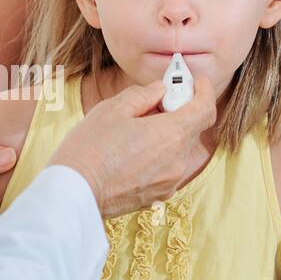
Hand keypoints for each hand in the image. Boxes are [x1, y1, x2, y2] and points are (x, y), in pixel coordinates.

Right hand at [47, 75, 216, 218]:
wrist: (74, 192)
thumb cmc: (90, 148)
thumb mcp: (113, 109)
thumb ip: (143, 95)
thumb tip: (160, 91)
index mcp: (171, 134)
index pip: (205, 109)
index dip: (204, 92)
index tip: (197, 83)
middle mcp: (178, 161)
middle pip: (193, 130)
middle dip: (181, 112)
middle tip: (157, 103)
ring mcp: (170, 182)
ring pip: (180, 151)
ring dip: (170, 136)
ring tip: (141, 130)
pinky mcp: (159, 196)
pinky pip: (169, 169)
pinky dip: (161, 156)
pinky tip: (135, 152)